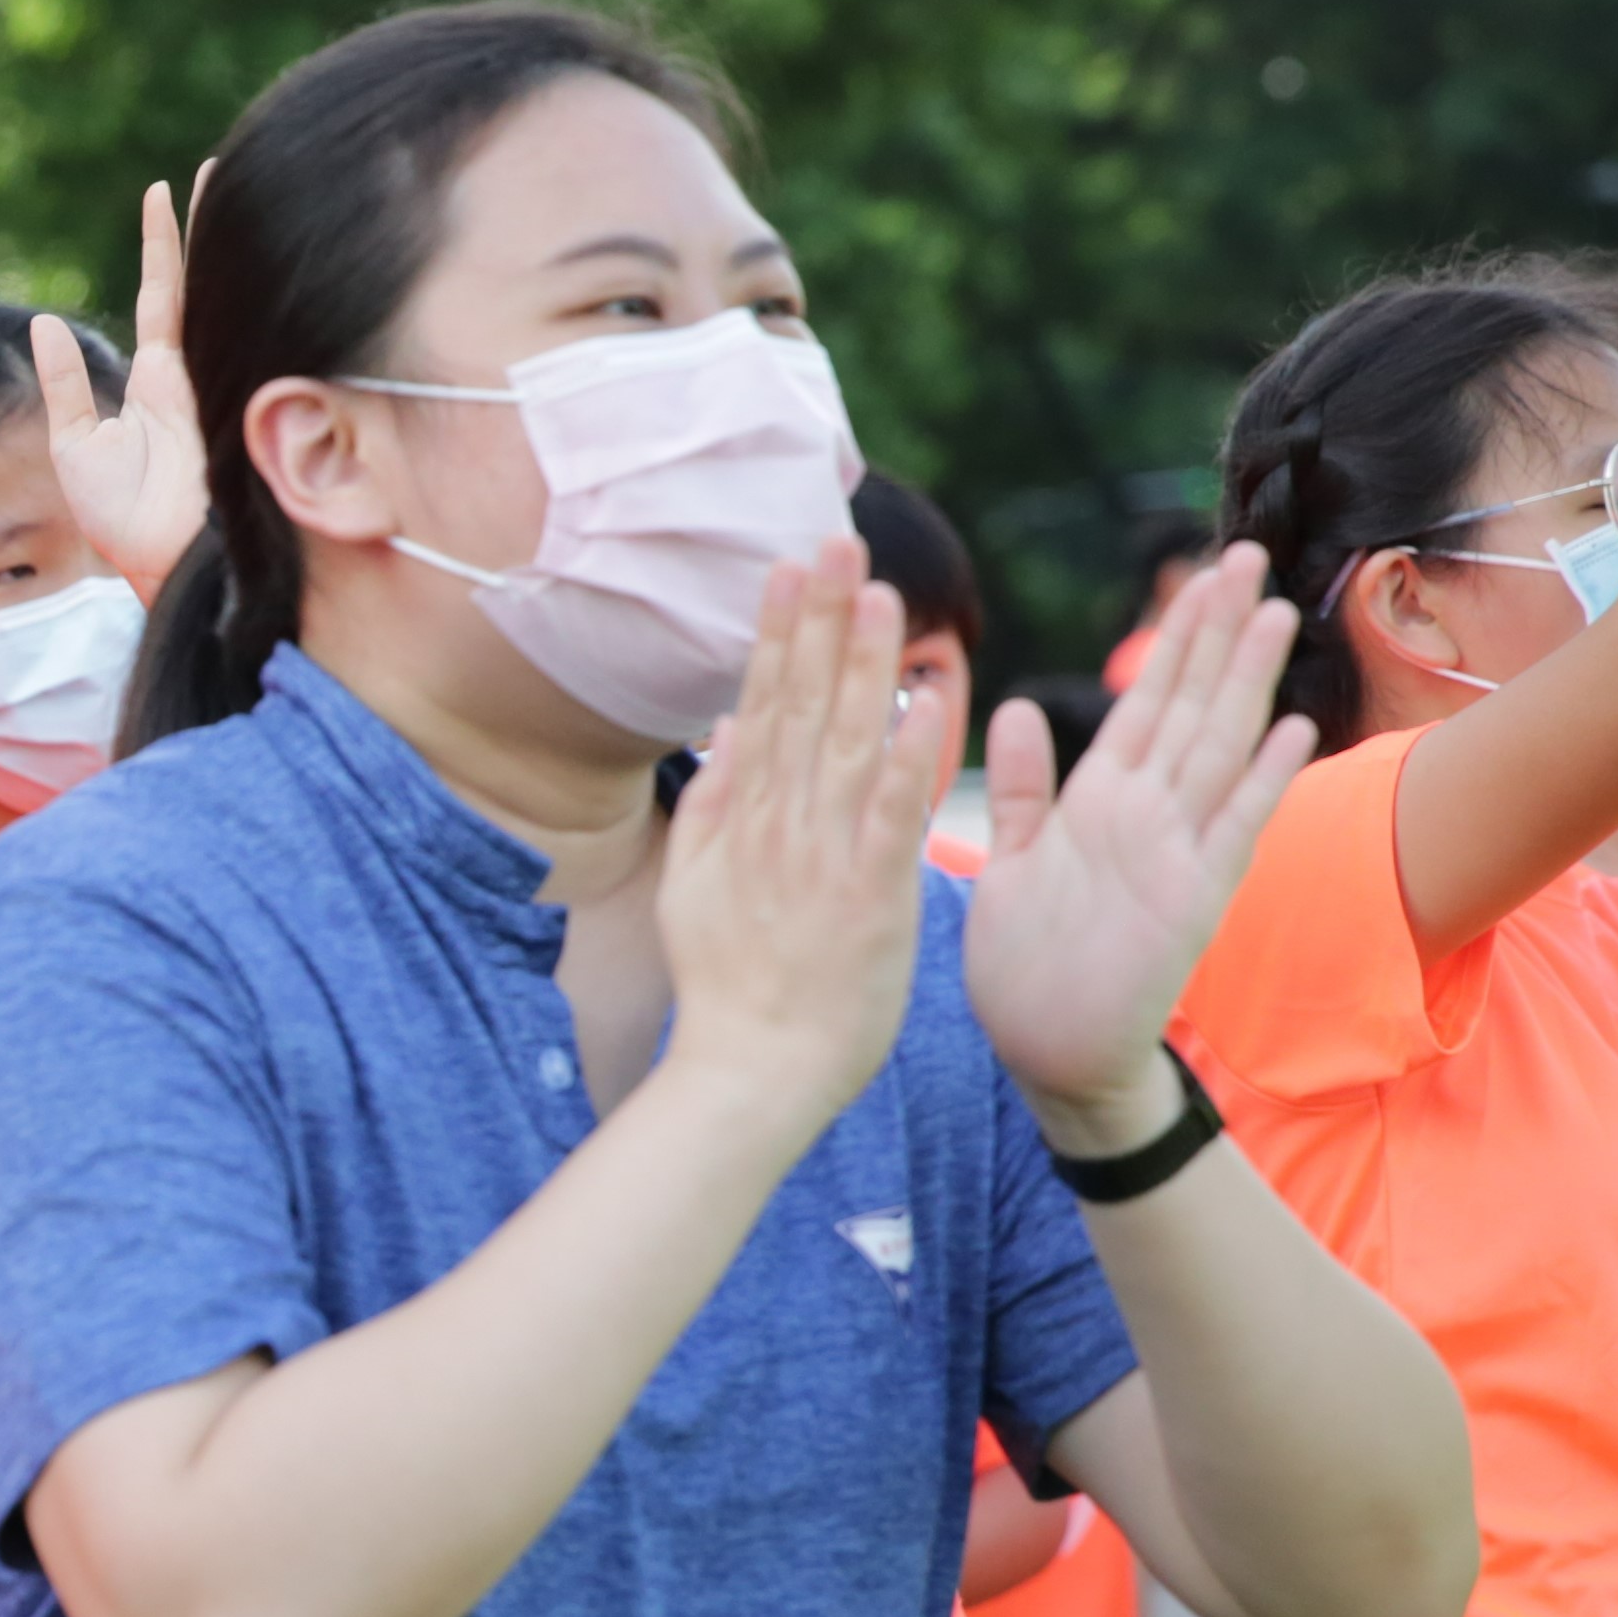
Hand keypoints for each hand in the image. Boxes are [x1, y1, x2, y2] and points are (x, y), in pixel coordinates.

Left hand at [40, 174, 214, 595]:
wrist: (159, 563)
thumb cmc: (123, 521)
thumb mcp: (76, 444)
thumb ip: (64, 384)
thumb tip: (44, 323)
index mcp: (159, 380)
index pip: (163, 296)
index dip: (162, 246)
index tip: (162, 193)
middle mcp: (190, 367)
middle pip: (197, 278)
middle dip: (204, 223)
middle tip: (215, 167)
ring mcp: (210, 374)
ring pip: (212, 288)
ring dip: (217, 232)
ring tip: (222, 174)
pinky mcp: (215, 389)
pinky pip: (211, 322)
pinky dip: (216, 277)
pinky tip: (221, 229)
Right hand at [656, 544, 944, 1126]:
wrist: (748, 1070)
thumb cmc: (727, 989)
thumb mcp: (688, 889)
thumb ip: (708, 806)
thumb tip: (722, 730)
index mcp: (742, 821)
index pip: (764, 707)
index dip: (778, 634)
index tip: (790, 568)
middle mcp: (778, 825)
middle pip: (801, 706)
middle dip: (819, 623)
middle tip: (835, 546)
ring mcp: (822, 857)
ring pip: (846, 742)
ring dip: (864, 665)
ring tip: (880, 594)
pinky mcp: (869, 894)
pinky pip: (895, 811)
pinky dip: (911, 754)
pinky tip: (929, 700)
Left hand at [964, 541, 1316, 1151]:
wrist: (1052, 1057)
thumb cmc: (1029, 965)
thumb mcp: (1010, 859)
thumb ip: (1019, 785)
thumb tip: (1013, 704)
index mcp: (1098, 800)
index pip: (1143, 700)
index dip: (1172, 637)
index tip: (1198, 572)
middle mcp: (1144, 814)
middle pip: (1189, 704)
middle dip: (1215, 632)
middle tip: (1247, 554)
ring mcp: (1175, 852)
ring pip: (1217, 748)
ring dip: (1245, 683)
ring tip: (1274, 612)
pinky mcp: (1192, 900)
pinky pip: (1233, 829)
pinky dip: (1262, 781)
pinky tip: (1293, 728)